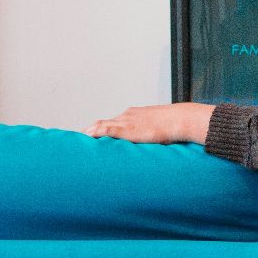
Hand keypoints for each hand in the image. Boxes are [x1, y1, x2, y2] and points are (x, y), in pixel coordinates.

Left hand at [85, 102, 213, 144]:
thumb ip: (152, 134)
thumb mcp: (159, 129)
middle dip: (91, 131)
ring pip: (102, 125)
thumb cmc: (174, 125)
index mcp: (133, 115)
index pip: (113, 121)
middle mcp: (127, 116)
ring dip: (90, 133)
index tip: (92, 136)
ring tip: (78, 142)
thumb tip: (154, 142)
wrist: (179, 120)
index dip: (101, 128)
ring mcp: (126, 121)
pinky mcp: (127, 129)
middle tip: (80, 141)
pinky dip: (96, 132)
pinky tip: (87, 136)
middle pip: (103, 122)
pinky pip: (106, 129)